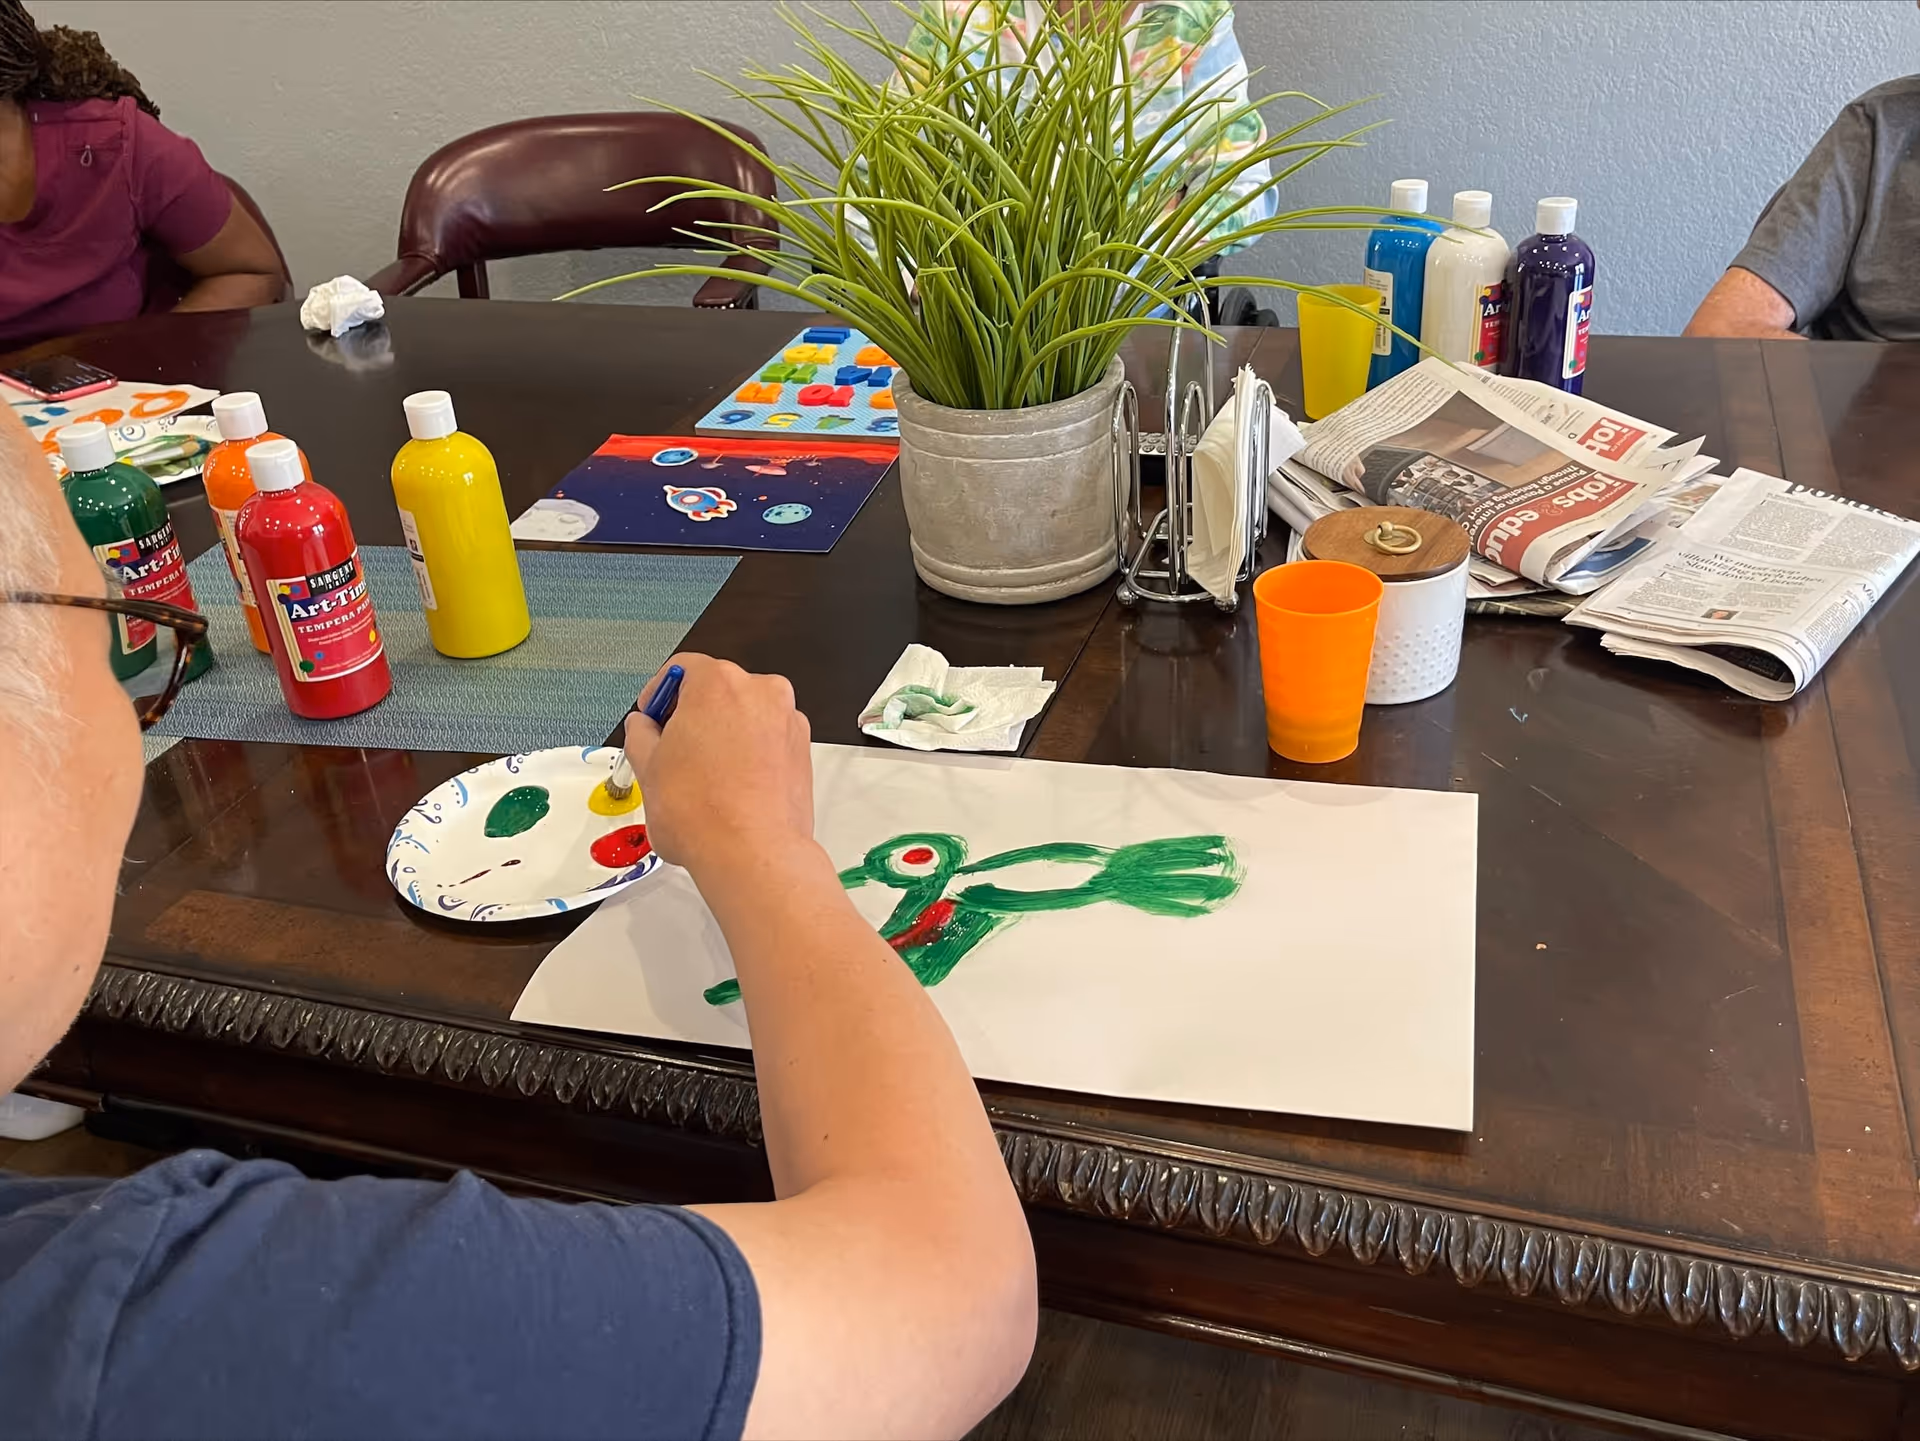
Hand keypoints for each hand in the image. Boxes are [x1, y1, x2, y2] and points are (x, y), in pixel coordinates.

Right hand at [623, 654, 813, 874]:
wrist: (754, 853)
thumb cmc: (700, 811)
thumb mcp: (648, 768)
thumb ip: (641, 735)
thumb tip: (642, 727)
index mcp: (718, 683)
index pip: (682, 669)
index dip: (659, 693)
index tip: (650, 717)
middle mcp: (761, 691)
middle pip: (718, 690)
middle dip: (692, 714)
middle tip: (671, 748)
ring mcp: (788, 720)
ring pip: (746, 715)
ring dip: (723, 734)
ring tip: (702, 774)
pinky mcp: (803, 750)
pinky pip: (768, 739)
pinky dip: (750, 752)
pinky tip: (731, 785)